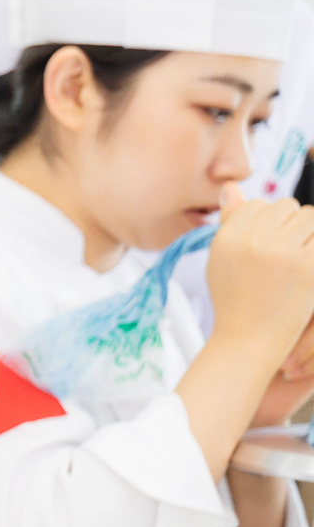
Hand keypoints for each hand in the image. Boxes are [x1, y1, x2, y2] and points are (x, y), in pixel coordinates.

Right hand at [206, 183, 313, 366]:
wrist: (248, 340)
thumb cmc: (235, 301)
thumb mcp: (221, 259)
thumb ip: (230, 221)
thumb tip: (231, 186)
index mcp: (228, 236)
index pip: (257, 204)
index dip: (265, 222)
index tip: (265, 246)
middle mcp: (252, 240)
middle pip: (286, 206)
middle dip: (289, 224)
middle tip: (285, 252)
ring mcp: (281, 252)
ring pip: (308, 216)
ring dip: (308, 232)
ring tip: (298, 255)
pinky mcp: (307, 267)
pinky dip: (313, 246)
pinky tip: (305, 263)